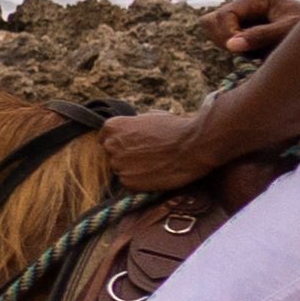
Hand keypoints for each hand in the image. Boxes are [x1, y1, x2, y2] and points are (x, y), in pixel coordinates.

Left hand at [97, 106, 224, 194]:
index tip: (134, 146)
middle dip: (126, 157)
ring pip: (121, 170)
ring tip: (155, 165)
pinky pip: (130, 183)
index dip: (121, 143)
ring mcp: (118, 165)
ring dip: (133, 170)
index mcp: (112, 127)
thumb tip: (133, 126)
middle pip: (112, 156)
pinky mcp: (128, 182)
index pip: (106, 139)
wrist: (193, 146)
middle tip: (148, 156)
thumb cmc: (175, 128)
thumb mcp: (150, 117)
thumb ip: (134, 124)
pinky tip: (156, 174)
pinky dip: (140, 181)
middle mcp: (110, 146)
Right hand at [208, 0, 298, 60]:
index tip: (244, 52)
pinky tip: (253, 52)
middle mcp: (247, 2)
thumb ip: (260, 37)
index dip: (229, 35)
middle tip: (246, 54)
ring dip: (227, 44)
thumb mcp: (288, 33)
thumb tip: (231, 45)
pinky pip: (222, 36)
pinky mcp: (245, 26)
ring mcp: (245, 14)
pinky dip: (233, 47)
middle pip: (212, 21)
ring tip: (252, 52)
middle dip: (224, 39)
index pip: (223, 16)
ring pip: (213, 29)